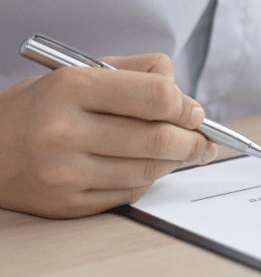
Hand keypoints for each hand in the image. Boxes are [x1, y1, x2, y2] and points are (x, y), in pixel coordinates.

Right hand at [0, 53, 216, 218]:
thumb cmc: (41, 105)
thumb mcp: (79, 71)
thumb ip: (137, 73)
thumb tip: (185, 97)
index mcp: (71, 89)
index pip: (155, 97)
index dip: (186, 106)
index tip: (195, 112)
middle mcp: (64, 132)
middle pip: (157, 139)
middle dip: (193, 141)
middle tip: (203, 139)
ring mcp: (64, 173)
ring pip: (148, 170)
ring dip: (175, 161)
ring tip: (183, 152)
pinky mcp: (66, 204)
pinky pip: (128, 194)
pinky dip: (147, 180)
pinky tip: (148, 167)